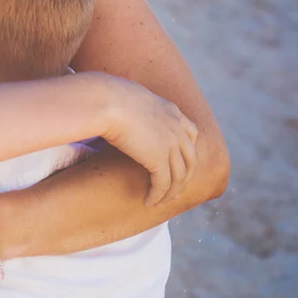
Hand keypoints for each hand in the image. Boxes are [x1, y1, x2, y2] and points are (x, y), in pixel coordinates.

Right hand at [92, 74, 198, 205]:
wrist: (105, 102)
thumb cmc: (106, 96)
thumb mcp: (128, 96)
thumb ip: (133, 105)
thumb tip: (118, 106)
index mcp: (171, 111)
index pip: (191, 133)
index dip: (188, 150)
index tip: (180, 161)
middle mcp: (176, 128)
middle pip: (190, 158)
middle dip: (185, 176)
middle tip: (175, 189)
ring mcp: (170, 144)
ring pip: (179, 176)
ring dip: (171, 192)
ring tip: (161, 201)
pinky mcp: (158, 159)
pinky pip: (163, 184)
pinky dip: (158, 195)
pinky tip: (149, 201)